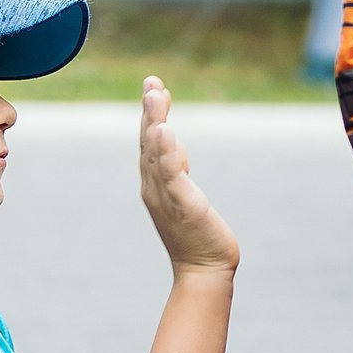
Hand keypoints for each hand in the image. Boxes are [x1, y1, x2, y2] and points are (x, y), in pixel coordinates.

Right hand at [138, 77, 238, 274]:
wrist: (203, 270)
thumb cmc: (195, 234)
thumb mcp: (185, 193)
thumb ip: (176, 168)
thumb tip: (173, 142)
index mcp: (155, 183)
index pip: (151, 143)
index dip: (152, 114)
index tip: (155, 87)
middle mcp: (154, 187)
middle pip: (149, 142)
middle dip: (150, 111)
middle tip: (151, 82)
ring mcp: (166, 196)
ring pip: (156, 153)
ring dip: (154, 122)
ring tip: (154, 95)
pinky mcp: (183, 204)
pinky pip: (171, 174)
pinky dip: (166, 152)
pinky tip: (165, 131)